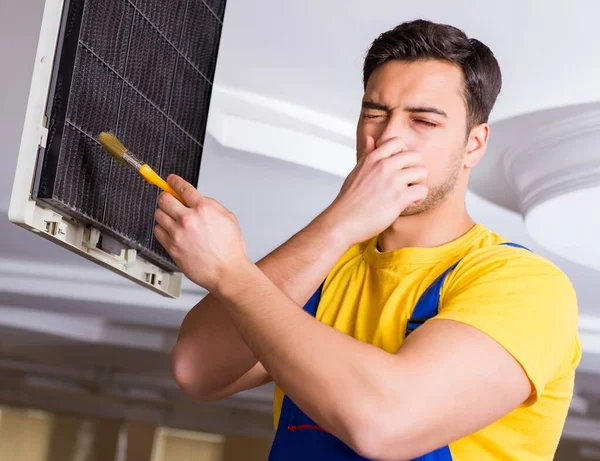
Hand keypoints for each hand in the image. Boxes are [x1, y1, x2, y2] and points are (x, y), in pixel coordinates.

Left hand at [153, 175, 249, 291]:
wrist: (227, 272)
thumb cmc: (230, 249)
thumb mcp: (229, 218)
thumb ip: (211, 205)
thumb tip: (197, 198)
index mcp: (204, 208)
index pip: (182, 188)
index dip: (174, 181)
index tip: (170, 180)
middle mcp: (188, 219)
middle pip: (164, 198)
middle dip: (166, 197)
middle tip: (170, 200)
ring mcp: (178, 233)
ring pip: (158, 214)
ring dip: (164, 214)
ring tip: (173, 220)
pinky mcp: (171, 246)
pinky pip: (157, 231)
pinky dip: (162, 229)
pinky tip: (172, 232)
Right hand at [323, 136, 427, 245]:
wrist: (343, 221)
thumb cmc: (348, 200)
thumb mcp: (356, 171)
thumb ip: (367, 155)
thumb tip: (370, 139)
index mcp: (373, 159)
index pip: (398, 142)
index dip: (403, 153)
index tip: (399, 166)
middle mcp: (384, 166)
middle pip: (415, 156)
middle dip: (414, 169)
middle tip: (407, 182)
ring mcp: (392, 181)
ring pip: (422, 172)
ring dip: (418, 184)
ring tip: (409, 194)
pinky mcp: (399, 198)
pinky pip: (422, 190)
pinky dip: (418, 199)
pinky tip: (408, 204)